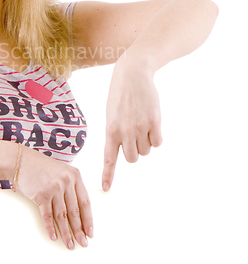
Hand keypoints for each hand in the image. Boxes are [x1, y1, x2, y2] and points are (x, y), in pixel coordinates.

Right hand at [13, 146, 92, 249]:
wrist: (20, 160)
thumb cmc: (40, 167)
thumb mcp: (60, 172)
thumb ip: (70, 187)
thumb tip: (76, 213)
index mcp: (75, 176)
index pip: (85, 202)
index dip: (88, 220)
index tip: (90, 233)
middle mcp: (66, 182)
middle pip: (75, 212)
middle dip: (79, 230)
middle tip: (83, 243)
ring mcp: (54, 188)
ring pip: (62, 216)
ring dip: (66, 233)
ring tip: (70, 245)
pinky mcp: (41, 195)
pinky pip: (48, 216)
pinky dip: (51, 228)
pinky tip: (54, 237)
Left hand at [102, 57, 162, 190]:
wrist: (132, 74)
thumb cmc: (120, 96)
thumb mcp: (111, 115)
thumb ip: (115, 133)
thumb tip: (125, 151)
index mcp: (110, 130)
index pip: (108, 157)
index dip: (108, 174)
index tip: (105, 189)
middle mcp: (124, 131)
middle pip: (132, 158)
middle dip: (134, 151)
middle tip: (134, 136)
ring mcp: (139, 127)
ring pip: (146, 150)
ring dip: (146, 142)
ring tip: (141, 123)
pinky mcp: (154, 122)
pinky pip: (158, 142)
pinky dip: (156, 136)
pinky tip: (151, 122)